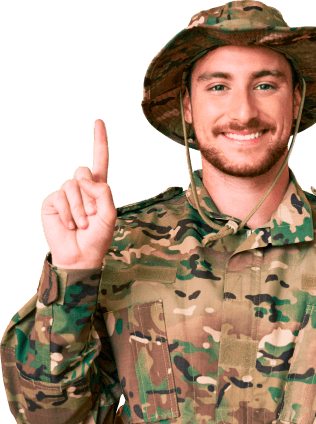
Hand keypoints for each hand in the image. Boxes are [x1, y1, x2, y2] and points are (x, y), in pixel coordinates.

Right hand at [41, 119, 116, 269]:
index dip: (99, 142)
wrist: (80, 256)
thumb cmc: (98, 238)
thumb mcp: (109, 214)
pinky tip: (69, 225)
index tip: (99, 122)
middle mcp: (81, 188)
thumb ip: (103, 192)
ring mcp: (65, 194)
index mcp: (98, 189)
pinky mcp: (52, 202)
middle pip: (83, 171)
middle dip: (89, 195)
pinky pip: (59, 197)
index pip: (100, 161)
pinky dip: (67, 212)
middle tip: (92, 216)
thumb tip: (82, 178)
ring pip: (71, 185)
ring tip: (82, 224)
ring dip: (79, 208)